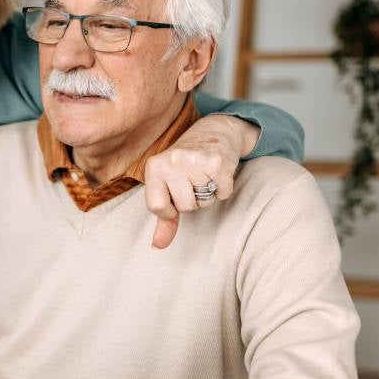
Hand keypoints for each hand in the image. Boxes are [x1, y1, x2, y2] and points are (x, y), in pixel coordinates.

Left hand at [143, 115, 257, 248]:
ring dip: (209, 194)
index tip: (175, 199)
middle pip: (185, 207)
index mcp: (154, 167)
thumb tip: (157, 246)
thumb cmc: (186, 166)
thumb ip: (164, 218)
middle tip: (194, 182)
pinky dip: (224, 189)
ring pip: (204, 202)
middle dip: (193, 200)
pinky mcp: (217, 161)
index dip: (170, 210)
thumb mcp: (168, 186)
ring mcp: (194, 160)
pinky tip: (218, 173)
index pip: (157, 207)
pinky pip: (223, 193)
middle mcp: (171, 162)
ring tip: (205, 176)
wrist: (213, 131)